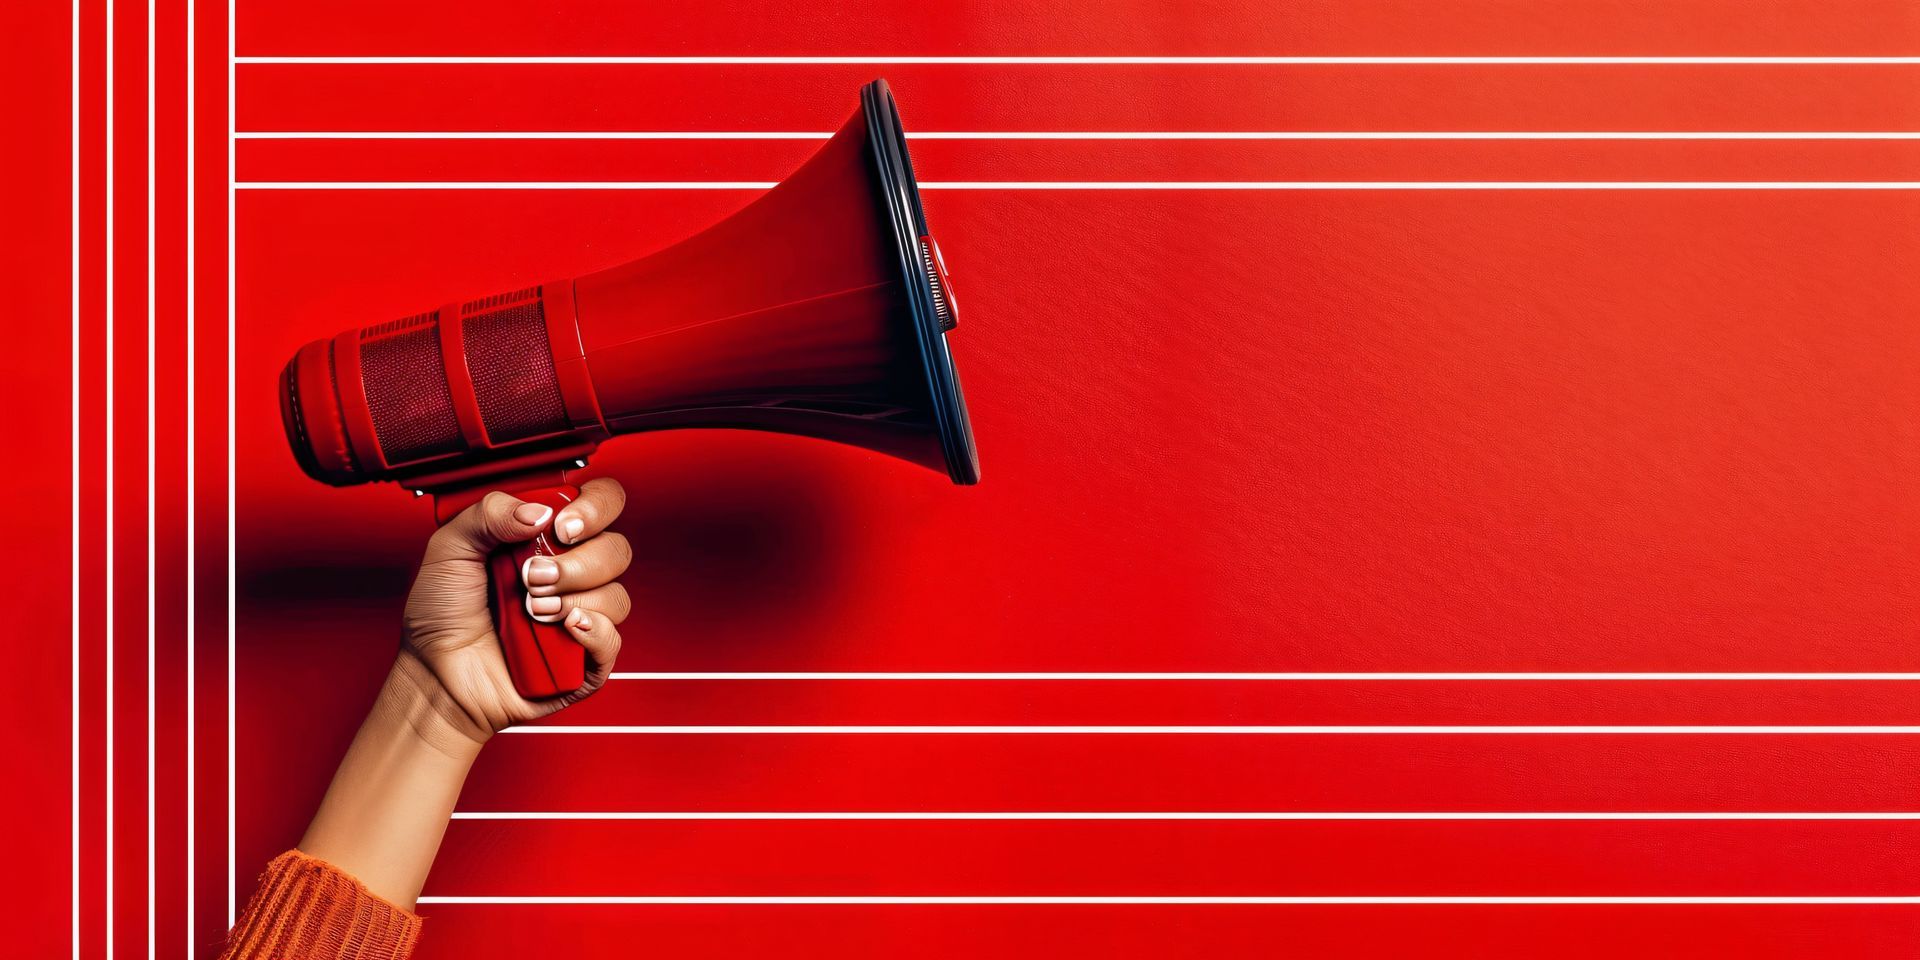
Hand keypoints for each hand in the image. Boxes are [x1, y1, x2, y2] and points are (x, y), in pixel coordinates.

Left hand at [393, 477, 631, 756]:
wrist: (435, 674)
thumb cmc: (441, 616)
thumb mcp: (449, 548)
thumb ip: (489, 513)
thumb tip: (538, 512)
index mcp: (546, 540)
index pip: (601, 505)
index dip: (594, 508)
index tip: (562, 526)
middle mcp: (569, 574)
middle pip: (615, 550)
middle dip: (575, 563)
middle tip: (531, 577)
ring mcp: (580, 615)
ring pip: (616, 596)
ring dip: (572, 599)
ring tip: (531, 611)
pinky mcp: (584, 658)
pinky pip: (613, 640)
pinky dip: (592, 632)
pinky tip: (563, 629)